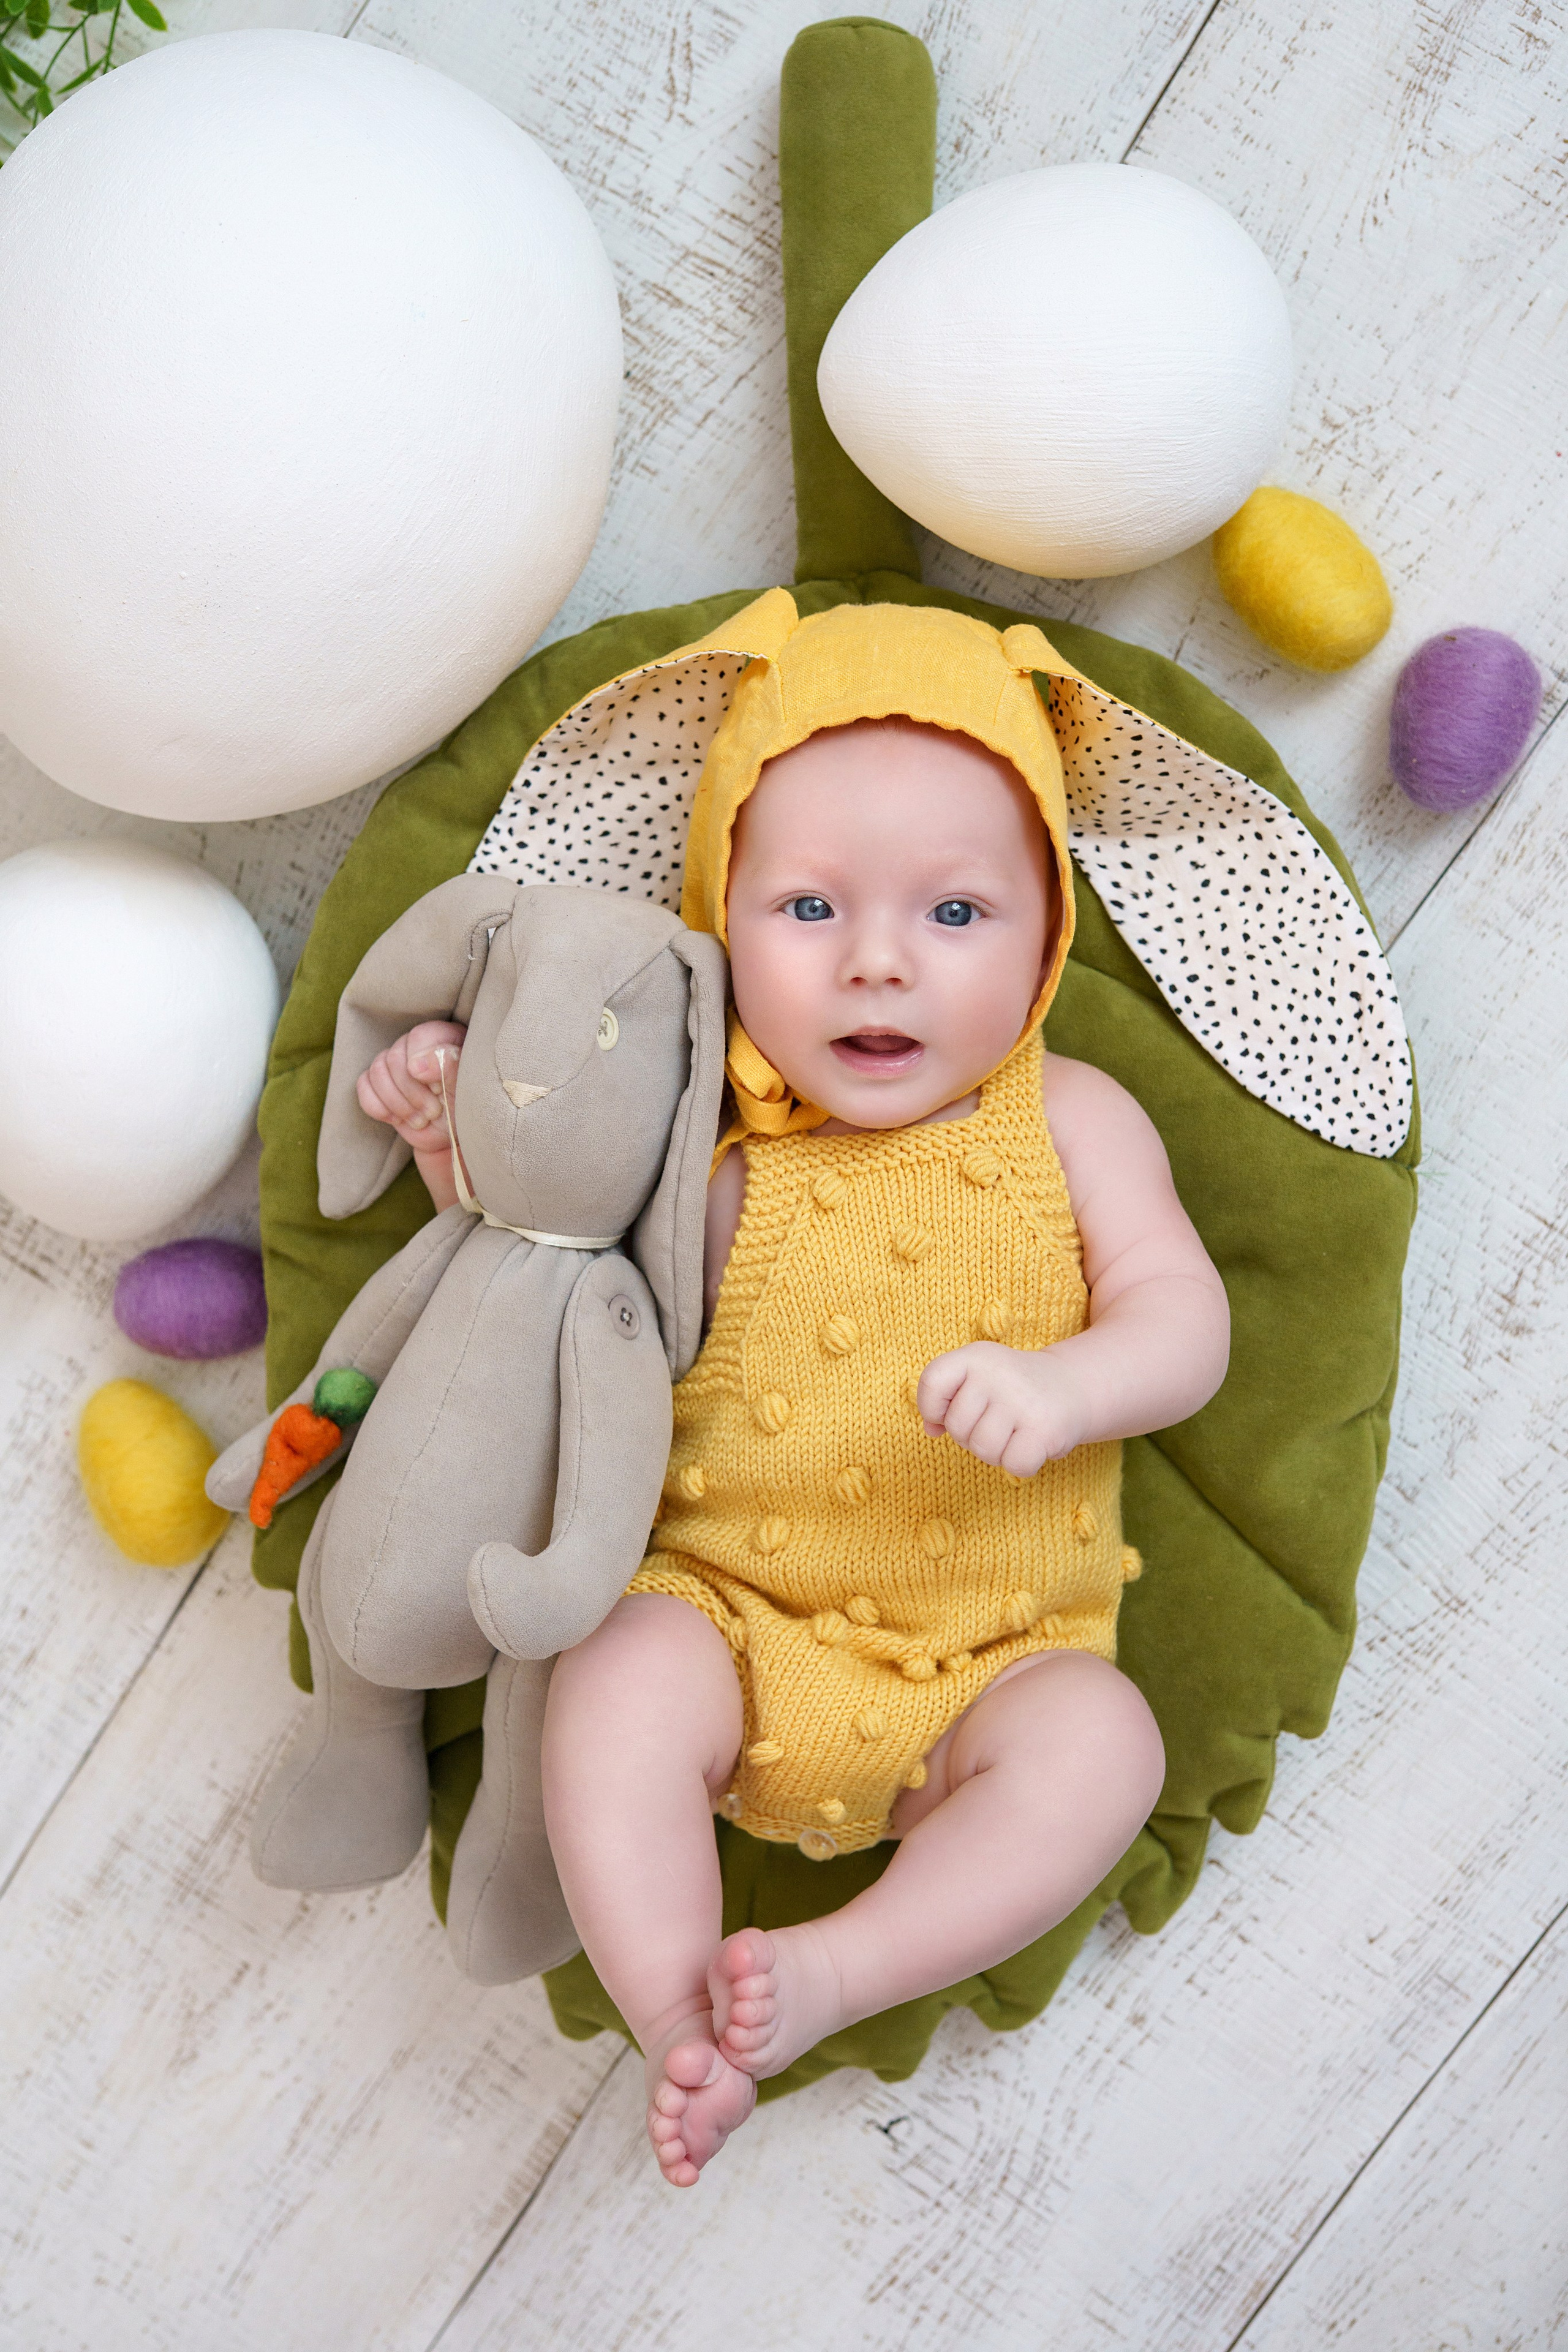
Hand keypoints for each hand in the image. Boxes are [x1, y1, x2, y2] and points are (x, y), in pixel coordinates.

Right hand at [355, 1021, 467, 1154]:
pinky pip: (364, 1086)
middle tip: (433, 1111)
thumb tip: (416, 1065)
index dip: (423, 1065)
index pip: (418, 1037)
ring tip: (420, 1119)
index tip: (438, 1088)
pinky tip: (398, 1119)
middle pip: (394, 1058)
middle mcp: (415, 1045)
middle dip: (411, 1092)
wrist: (453, 1133)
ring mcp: (395, 1064)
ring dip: (397, 1103)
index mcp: (442, 1037)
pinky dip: (379, 1107)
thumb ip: (450, 1066)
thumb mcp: (468, 1087)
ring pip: (376, 1072)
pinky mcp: (379, 1084)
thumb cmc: (466, 1106)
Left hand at [917, 1343, 1086, 1477]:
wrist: (1071, 1387)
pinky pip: (1014, 1465)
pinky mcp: (1045, 1429)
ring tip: (1013, 1432)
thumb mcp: (975, 1378)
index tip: (951, 1409)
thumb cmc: (1011, 1390)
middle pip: (956, 1426)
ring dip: (995, 1452)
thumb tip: (930, 1430)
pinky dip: (1020, 1464)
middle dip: (970, 1435)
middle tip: (996, 1421)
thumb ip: (943, 1400)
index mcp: (976, 1355)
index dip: (933, 1407)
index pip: (932, 1383)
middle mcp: (998, 1373)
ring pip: (982, 1450)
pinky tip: (1031, 1445)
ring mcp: (1023, 1401)